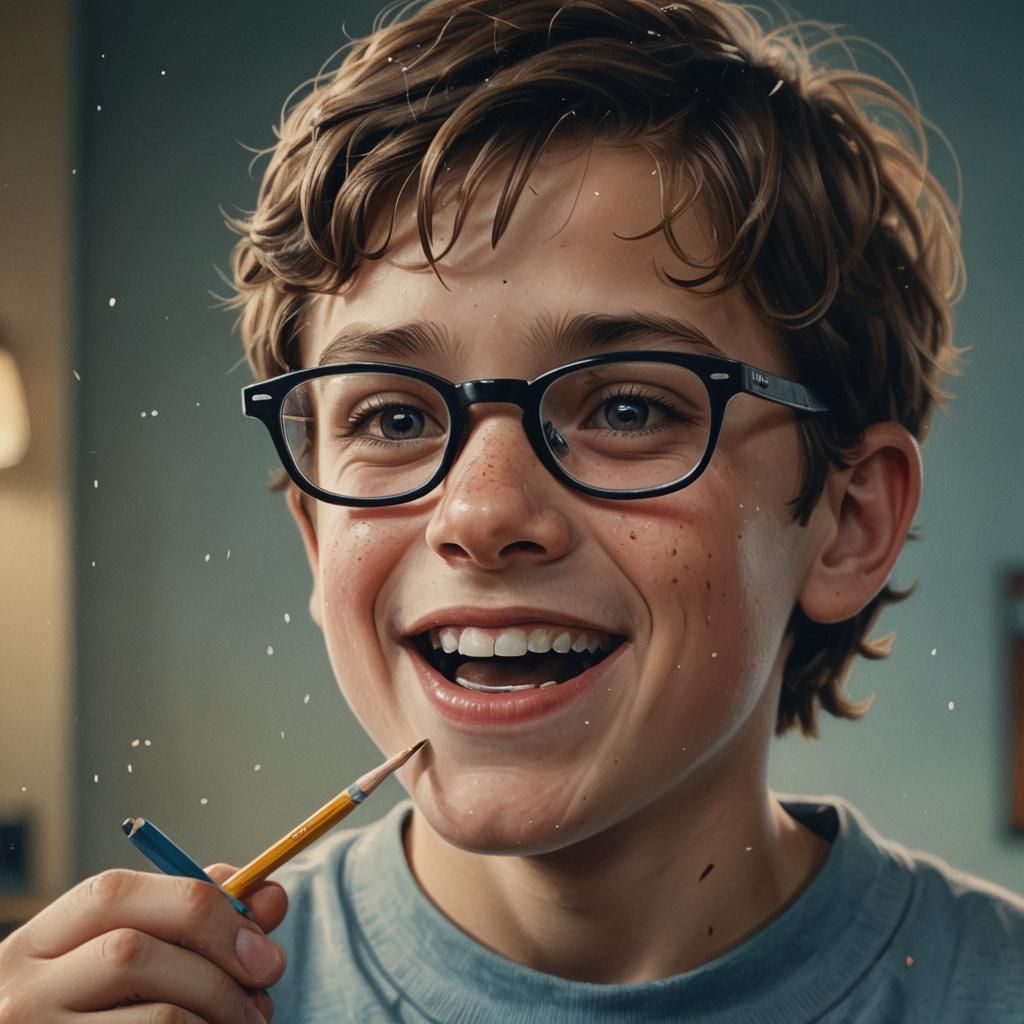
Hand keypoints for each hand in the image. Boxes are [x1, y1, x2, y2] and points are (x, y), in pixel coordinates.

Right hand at [0, 863, 286, 1022]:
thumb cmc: (101, 1009)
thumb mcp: (126, 954)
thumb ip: (190, 917)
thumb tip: (269, 896)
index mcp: (40, 942)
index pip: (114, 894)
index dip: (199, 902)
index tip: (262, 926)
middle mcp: (24, 990)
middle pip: (134, 952)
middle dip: (219, 960)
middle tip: (267, 979)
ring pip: (160, 1015)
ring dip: (223, 1013)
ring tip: (248, 1018)